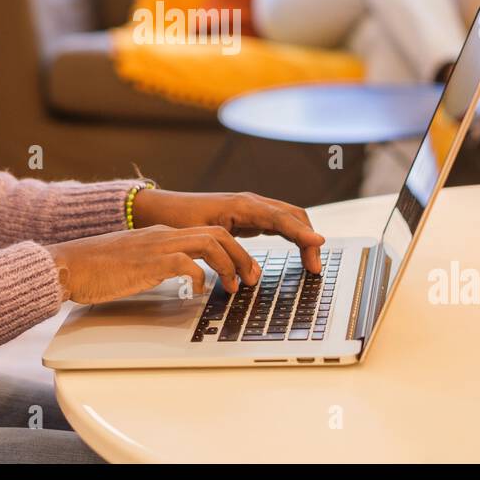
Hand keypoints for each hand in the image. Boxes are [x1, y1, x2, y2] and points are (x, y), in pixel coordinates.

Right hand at [46, 225, 263, 304]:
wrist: (68, 264)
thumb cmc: (97, 269)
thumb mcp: (138, 263)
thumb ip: (162, 265)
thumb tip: (186, 280)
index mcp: (164, 235)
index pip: (210, 233)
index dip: (234, 251)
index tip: (245, 272)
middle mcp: (165, 235)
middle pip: (218, 234)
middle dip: (242, 256)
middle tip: (252, 279)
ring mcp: (157, 246)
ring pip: (209, 243)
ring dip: (228, 265)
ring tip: (233, 286)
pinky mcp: (148, 262)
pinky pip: (185, 263)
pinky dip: (200, 277)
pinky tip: (199, 292)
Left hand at [131, 189, 325, 273]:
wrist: (161, 209)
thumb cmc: (178, 220)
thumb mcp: (200, 237)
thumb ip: (226, 254)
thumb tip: (251, 276)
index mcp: (241, 205)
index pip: (280, 218)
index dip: (301, 233)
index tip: (318, 244)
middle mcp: (250, 203)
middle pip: (292, 216)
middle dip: (308, 239)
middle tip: (314, 268)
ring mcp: (251, 208)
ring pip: (288, 219)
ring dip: (302, 238)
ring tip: (310, 264)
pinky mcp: (248, 216)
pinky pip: (278, 223)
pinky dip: (292, 236)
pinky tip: (296, 251)